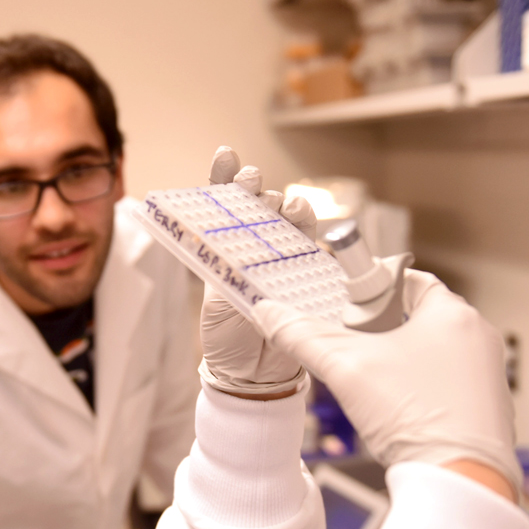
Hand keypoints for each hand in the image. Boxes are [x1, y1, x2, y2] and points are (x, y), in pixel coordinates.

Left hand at [200, 146, 309, 398]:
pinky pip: (311, 243)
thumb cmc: (226, 335)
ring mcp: (284, 257)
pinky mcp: (308, 272)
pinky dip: (307, 227)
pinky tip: (301, 218)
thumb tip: (229, 240)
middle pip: (260, 205)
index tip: (226, 156)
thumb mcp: (217, 298)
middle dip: (255, 187)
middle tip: (251, 182)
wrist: (253, 373)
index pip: (226, 205)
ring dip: (285, 205)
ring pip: (289, 218)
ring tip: (282, 204)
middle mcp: (256, 246)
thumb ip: (225, 268)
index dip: (225, 177)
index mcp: (227, 246)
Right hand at [251, 270, 521, 495]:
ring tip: (371, 383)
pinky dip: (420, 390)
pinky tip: (397, 411)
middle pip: (419, 317)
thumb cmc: (414, 417)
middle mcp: (479, 339)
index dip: (373, 287)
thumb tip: (270, 314)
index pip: (410, 280)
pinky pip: (447, 385)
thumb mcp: (346, 368)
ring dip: (401, 361)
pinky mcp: (487, 408)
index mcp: (454, 314)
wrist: (460, 480)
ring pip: (433, 353)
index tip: (348, 304)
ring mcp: (488, 375)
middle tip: (352, 346)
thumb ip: (304, 336)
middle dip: (382, 329)